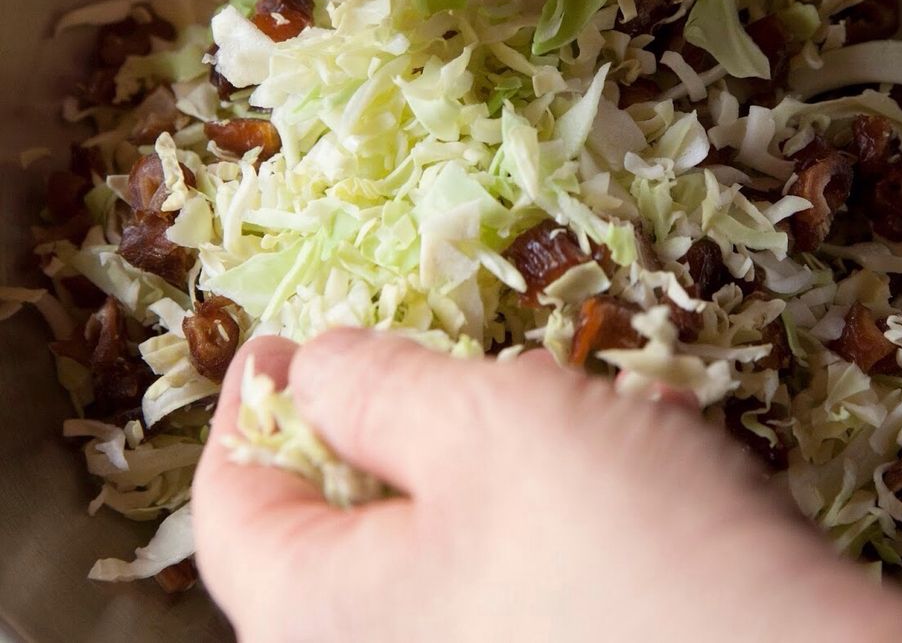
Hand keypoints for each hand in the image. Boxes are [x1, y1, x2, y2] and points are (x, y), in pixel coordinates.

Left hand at [194, 331, 901, 642]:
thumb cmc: (616, 546)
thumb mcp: (482, 424)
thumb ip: (377, 386)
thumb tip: (312, 367)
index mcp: (323, 619)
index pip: (229, 511)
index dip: (247, 407)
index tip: (280, 338)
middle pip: (334, 528)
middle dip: (381, 421)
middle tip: (428, 352)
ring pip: (437, 539)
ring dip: (480, 454)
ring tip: (555, 402)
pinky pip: (511, 568)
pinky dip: (541, 501)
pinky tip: (622, 462)